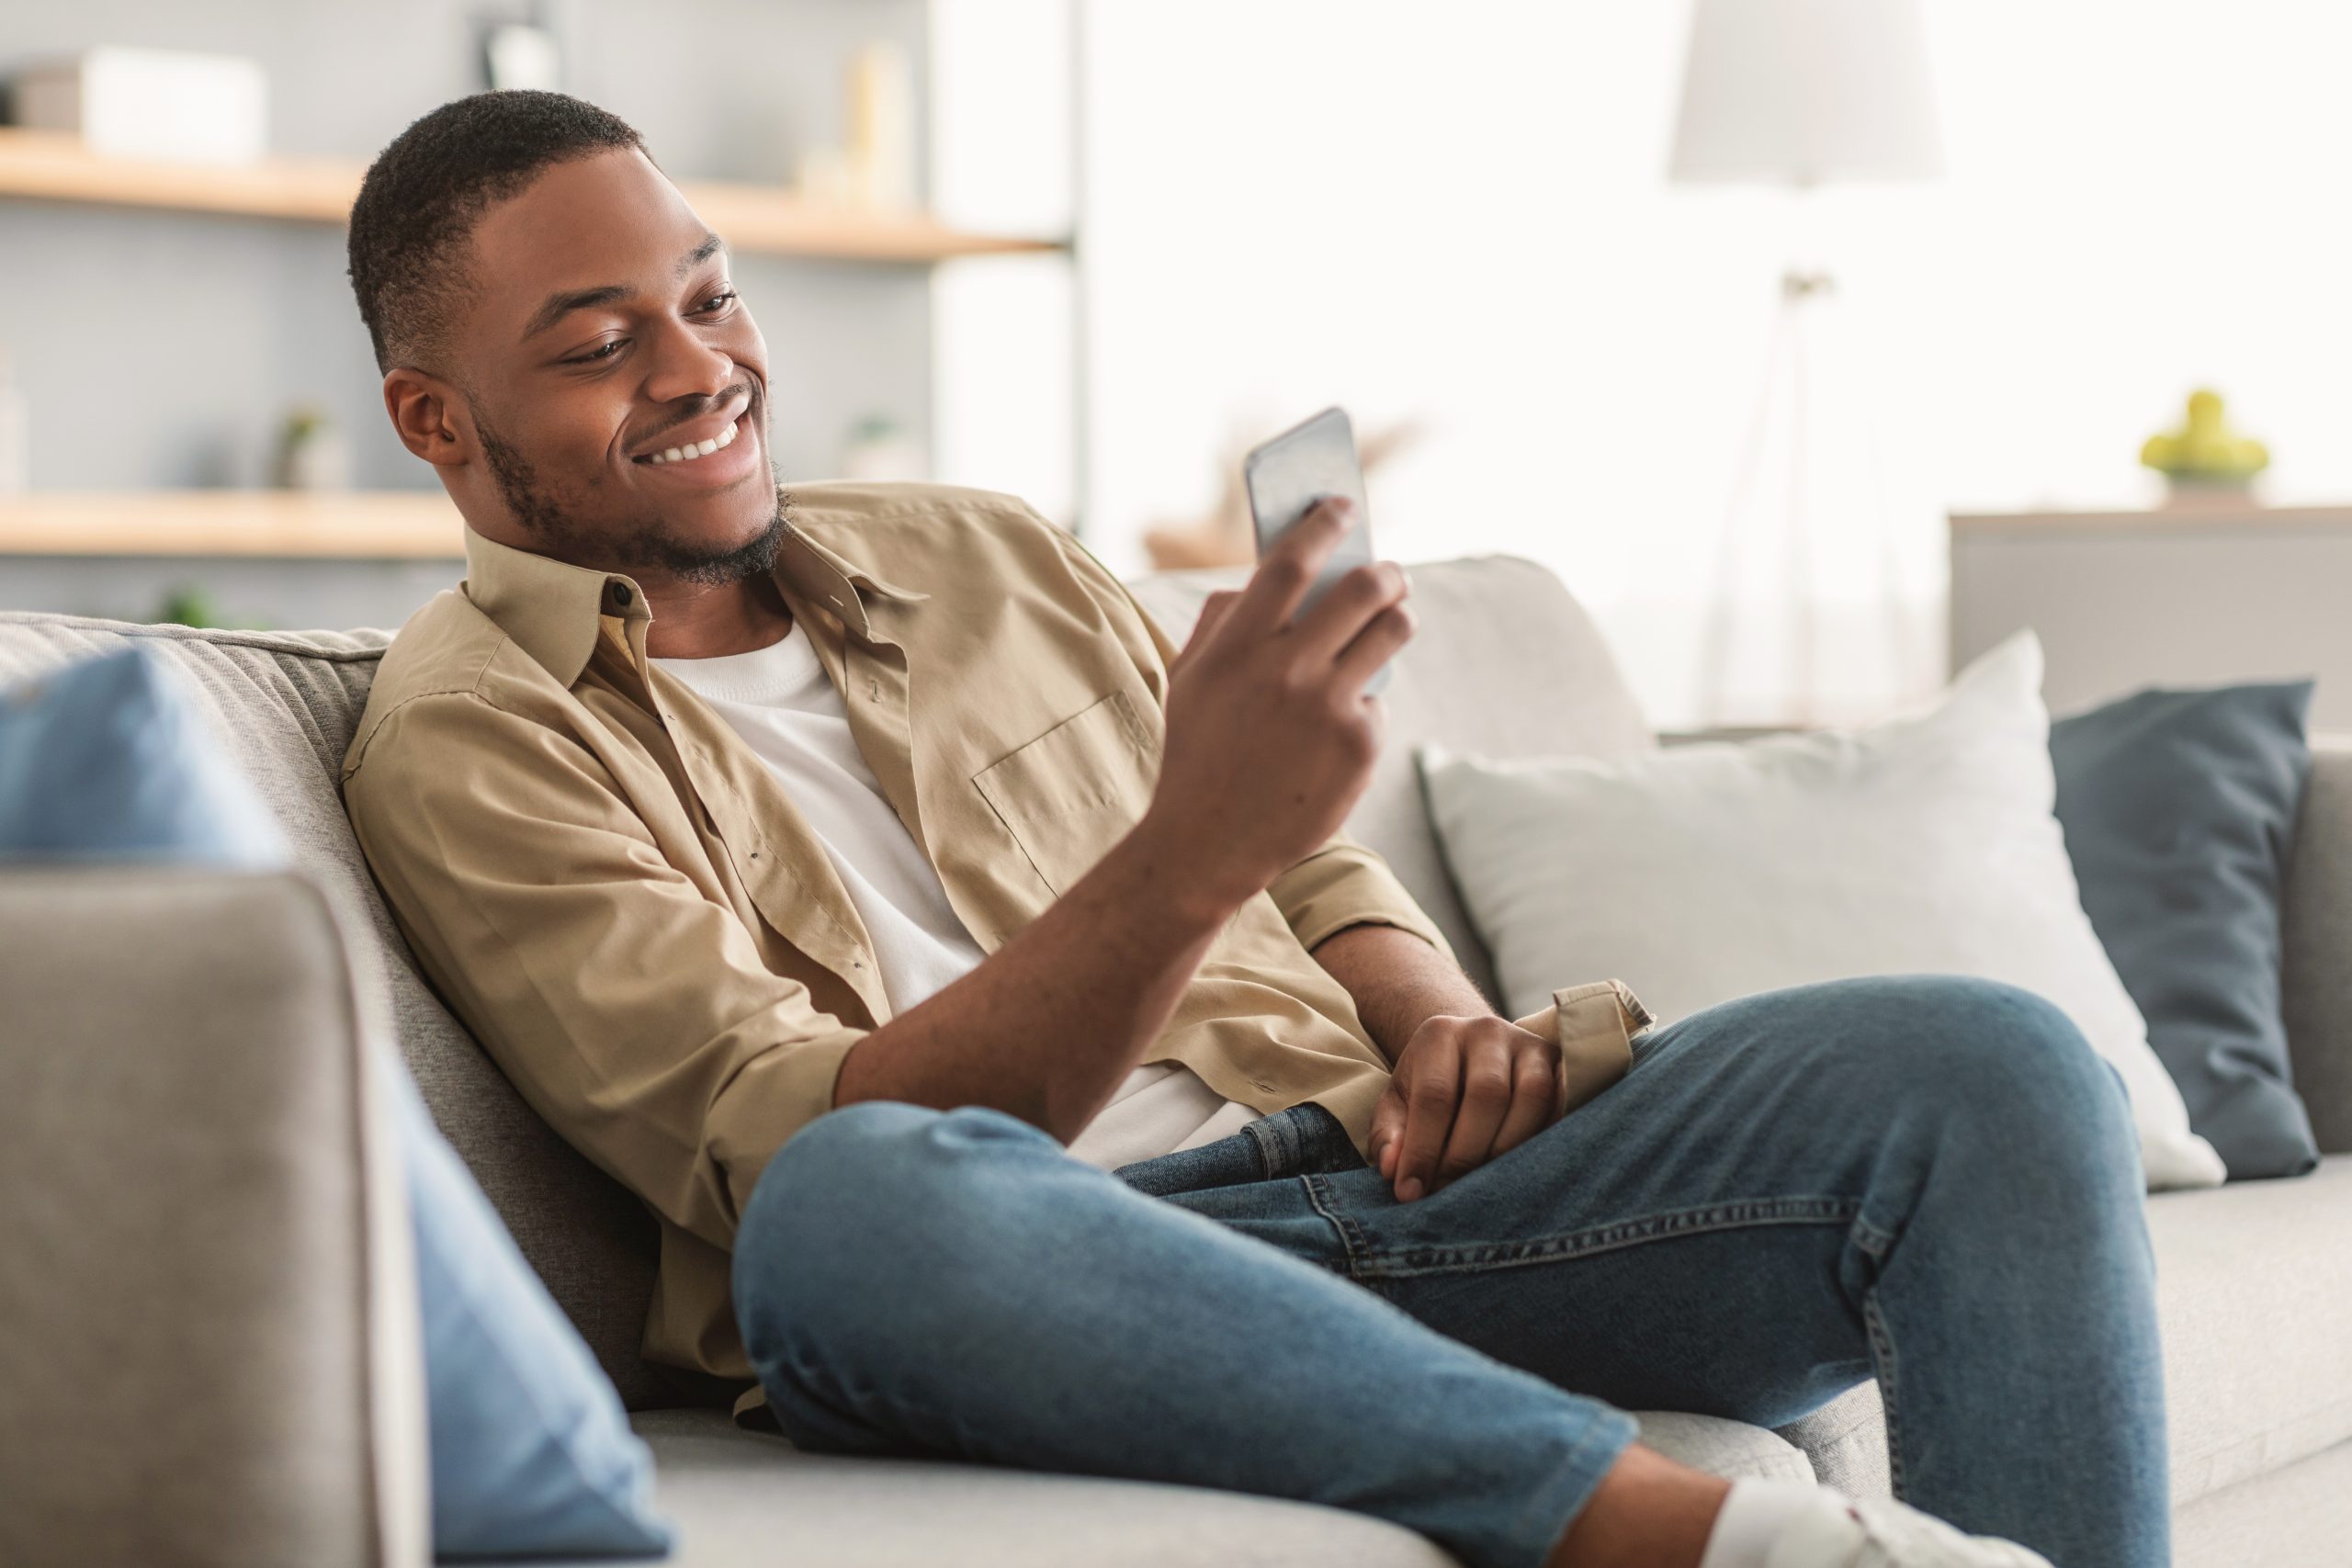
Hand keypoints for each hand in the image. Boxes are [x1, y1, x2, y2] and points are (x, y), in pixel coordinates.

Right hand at [1141, 498, 1414, 912]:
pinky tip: (1339, 724)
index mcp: (1236, 646)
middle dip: (1385, 570)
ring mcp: (1327, 707)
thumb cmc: (1197, 754)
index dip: (1323, 524)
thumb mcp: (1190, 680)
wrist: (1206, 845)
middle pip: (1363, 587)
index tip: (1343, 506)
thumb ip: (1223, 621)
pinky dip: (1364, 701)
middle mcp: (1285, 670)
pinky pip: (1379, 697)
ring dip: (1395, 617)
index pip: (1290, 561)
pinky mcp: (1359, 744)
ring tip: (1388, 621)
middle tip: (1388, 572)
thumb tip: (1263, 574)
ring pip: (1393, 631)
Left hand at [1368, 1014, 1563, 1201]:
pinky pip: (1563, 1102)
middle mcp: (1487, 1031)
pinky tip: (1521, 1165)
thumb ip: (1389, 1136)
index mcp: (1439, 1034)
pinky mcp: (1559, 1063)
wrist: (1470, 1054)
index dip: (1423, 1150)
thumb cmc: (1430, 1086)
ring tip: (1485, 1182)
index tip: (1413, 1193)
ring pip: (1533, 1097)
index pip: (1434, 1095)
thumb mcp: (1398, 1105)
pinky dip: (1546, 1136)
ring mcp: (1528, 1044)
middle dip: (1467, 1154)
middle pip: (1487, 1094)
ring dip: (1509, 1148)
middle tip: (1450, 1192)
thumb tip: (1393, 1169)